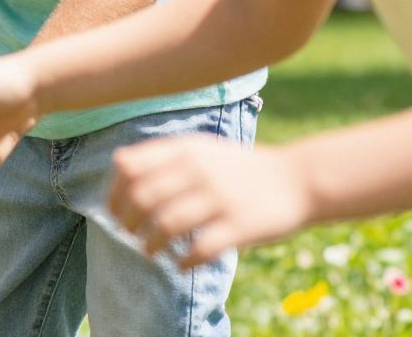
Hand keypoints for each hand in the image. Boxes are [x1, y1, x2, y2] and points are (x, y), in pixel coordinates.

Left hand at [109, 137, 313, 268]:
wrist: (297, 179)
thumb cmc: (239, 168)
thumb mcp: (202, 148)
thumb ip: (163, 154)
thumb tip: (119, 165)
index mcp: (186, 149)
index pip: (130, 168)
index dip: (114, 194)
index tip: (113, 212)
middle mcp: (199, 170)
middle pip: (142, 198)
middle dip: (127, 222)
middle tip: (129, 234)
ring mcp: (220, 198)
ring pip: (165, 225)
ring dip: (150, 244)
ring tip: (150, 251)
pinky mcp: (240, 226)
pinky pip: (199, 249)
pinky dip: (183, 261)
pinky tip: (180, 264)